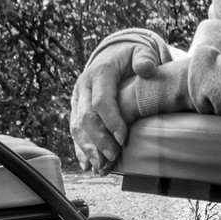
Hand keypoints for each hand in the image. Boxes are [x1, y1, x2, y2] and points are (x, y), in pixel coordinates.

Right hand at [69, 42, 159, 171]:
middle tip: (112, 158)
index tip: (123, 138)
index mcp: (99, 73)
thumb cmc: (131, 56)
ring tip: (100, 167)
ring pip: (77, 126)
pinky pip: (74, 130)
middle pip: (86, 117)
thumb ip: (144, 58)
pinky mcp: (76, 108)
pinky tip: (87, 165)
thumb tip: (146, 68)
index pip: (101, 101)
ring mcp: (78, 98)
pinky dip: (80, 149)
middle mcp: (84, 86)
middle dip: (98, 140)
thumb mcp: (140, 51)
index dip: (111, 121)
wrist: (113, 54)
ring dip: (88, 149)